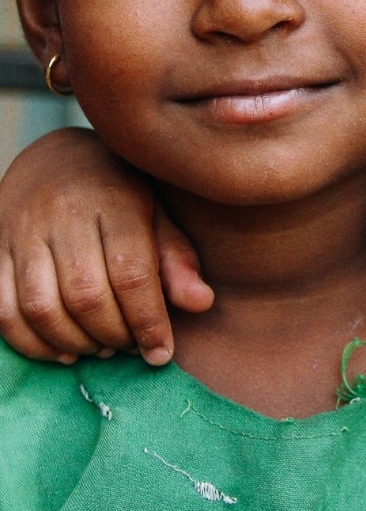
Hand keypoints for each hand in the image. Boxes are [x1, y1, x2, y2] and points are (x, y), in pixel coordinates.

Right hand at [0, 127, 211, 363]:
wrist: (52, 159)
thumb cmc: (118, 193)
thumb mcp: (157, 214)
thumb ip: (178, 258)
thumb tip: (201, 303)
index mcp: (114, 202)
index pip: (132, 274)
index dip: (149, 321)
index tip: (161, 352)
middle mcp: (64, 215)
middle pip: (86, 295)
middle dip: (113, 335)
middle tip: (131, 347)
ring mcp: (22, 233)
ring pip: (41, 307)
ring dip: (74, 342)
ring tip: (102, 348)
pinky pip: (3, 310)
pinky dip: (32, 343)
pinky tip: (63, 350)